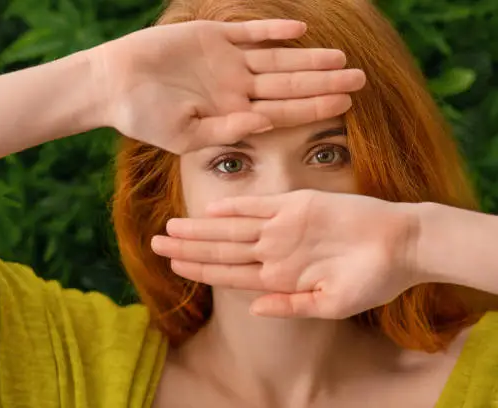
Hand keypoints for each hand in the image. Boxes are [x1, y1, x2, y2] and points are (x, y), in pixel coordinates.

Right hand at [99, 20, 365, 153]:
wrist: (113, 86)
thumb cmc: (143, 117)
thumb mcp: (185, 135)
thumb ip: (225, 130)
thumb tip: (265, 122)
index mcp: (233, 113)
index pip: (283, 112)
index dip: (314, 107)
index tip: (346, 104)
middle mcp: (236, 87)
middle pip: (289, 85)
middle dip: (323, 82)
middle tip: (361, 78)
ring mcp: (226, 61)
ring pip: (277, 58)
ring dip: (307, 58)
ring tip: (341, 57)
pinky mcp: (211, 36)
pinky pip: (248, 31)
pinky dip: (272, 30)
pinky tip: (300, 29)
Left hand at [151, 190, 420, 318]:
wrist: (402, 244)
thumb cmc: (372, 280)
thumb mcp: (331, 304)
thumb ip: (291, 305)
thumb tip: (255, 309)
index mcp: (279, 275)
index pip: (229, 272)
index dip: (199, 269)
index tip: (172, 267)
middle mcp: (275, 249)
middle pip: (222, 248)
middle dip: (187, 248)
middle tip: (154, 242)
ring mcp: (284, 226)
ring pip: (232, 227)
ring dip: (200, 229)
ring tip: (170, 228)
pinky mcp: (299, 205)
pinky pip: (261, 206)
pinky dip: (235, 207)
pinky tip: (210, 208)